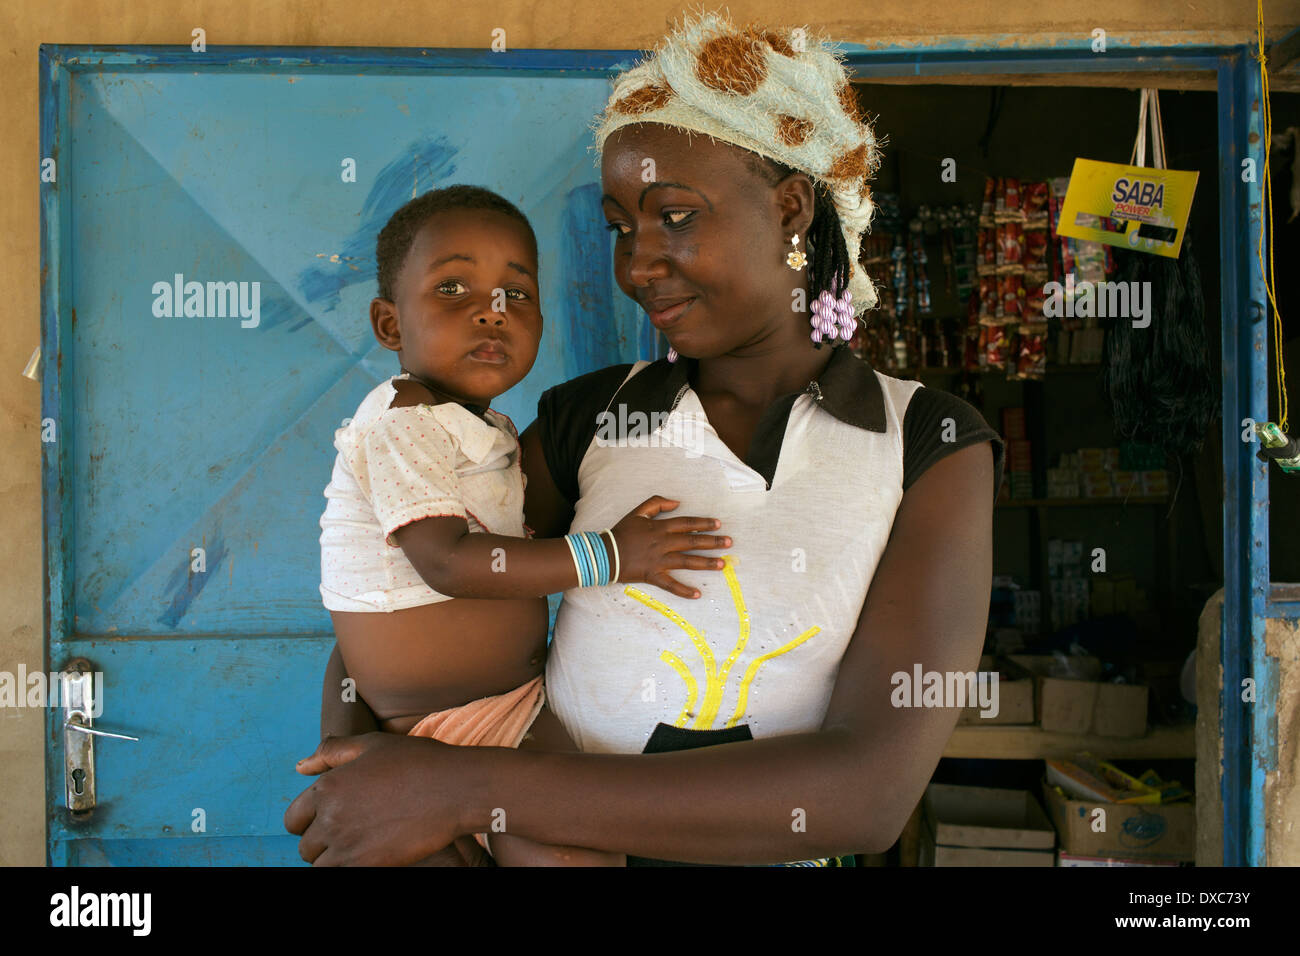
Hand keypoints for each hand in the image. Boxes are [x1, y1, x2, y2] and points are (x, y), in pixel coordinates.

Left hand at [284, 733, 464, 865]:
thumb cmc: (418, 761)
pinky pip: (340, 874)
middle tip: (349, 832)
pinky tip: (369, 854)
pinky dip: (348, 867)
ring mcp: (346, 844)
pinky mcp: (366, 864)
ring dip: (333, 859)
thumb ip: (331, 752)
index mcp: (327, 787)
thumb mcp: (372, 744)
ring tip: (359, 845)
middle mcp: (330, 817)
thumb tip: (301, 767)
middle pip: (305, 846)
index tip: (331, 818)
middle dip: (321, 842)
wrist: (454, 789)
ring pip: (319, 865)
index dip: (308, 820)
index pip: (293, 818)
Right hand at [608, 496, 730, 598]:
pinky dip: (684, 590)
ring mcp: (659, 561)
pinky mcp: (653, 575)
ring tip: (722, 564)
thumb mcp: (637, 512)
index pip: (687, 523)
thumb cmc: (621, 532)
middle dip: (712, 542)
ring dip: (706, 563)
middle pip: (692, 542)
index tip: (718, 524)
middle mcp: (663, 543)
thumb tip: (677, 502)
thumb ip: (657, 503)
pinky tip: (698, 594)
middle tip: (729, 543)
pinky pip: (670, 584)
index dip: (703, 523)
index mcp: (660, 528)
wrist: (604, 553)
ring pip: (686, 561)